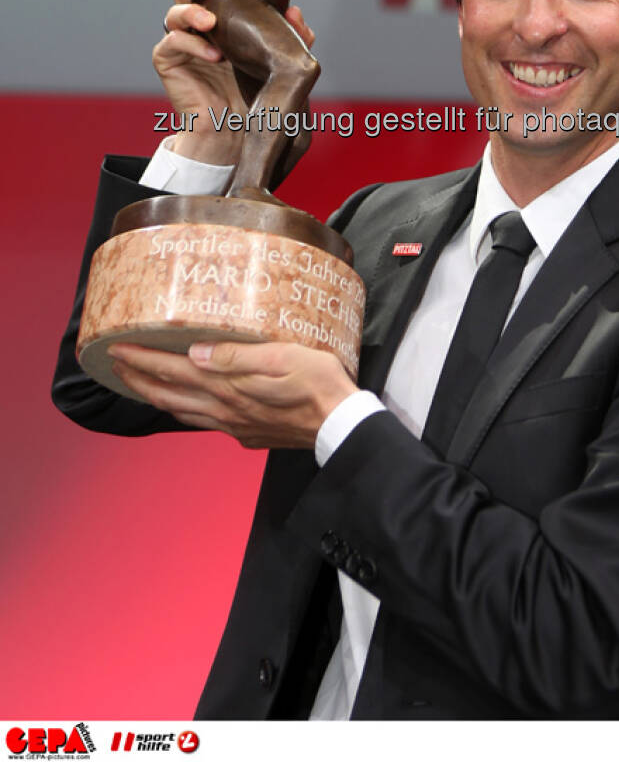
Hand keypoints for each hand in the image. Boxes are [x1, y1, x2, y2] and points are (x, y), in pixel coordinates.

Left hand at [107, 340, 356, 448]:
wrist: (339, 423)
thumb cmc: (317, 383)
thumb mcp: (281, 356)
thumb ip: (236, 356)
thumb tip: (195, 354)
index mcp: (228, 385)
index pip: (173, 370)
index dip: (142, 359)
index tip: (117, 347)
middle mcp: (224, 409)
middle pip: (168, 394)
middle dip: (138, 378)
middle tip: (116, 364)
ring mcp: (233, 425)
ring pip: (181, 412)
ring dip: (156, 396)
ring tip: (140, 384)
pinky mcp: (246, 433)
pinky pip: (203, 422)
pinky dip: (183, 411)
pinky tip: (186, 406)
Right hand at [153, 0, 314, 165]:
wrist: (236, 128)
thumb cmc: (255, 91)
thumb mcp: (277, 60)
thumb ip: (290, 37)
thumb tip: (295, 12)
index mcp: (221, 15)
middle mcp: (197, 24)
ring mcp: (181, 41)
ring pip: (173, 14)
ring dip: (190, 13)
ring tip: (209, 22)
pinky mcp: (168, 61)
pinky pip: (170, 42)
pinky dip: (191, 44)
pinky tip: (213, 55)